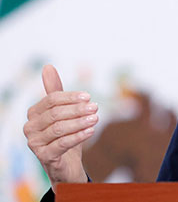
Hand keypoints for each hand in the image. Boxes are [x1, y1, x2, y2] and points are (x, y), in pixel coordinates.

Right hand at [23, 65, 97, 190]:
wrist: (66, 163)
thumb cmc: (64, 133)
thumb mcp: (62, 111)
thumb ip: (55, 91)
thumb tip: (48, 67)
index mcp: (33, 113)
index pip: (52, 100)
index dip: (71, 97)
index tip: (88, 97)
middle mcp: (29, 127)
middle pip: (56, 113)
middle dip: (77, 109)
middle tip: (95, 107)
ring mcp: (34, 143)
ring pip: (59, 128)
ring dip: (80, 122)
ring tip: (96, 118)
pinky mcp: (43, 157)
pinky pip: (62, 143)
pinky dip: (79, 136)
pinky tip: (91, 130)